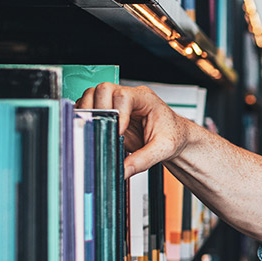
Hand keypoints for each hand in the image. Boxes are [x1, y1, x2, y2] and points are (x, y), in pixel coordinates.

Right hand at [77, 83, 192, 178]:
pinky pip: (91, 106)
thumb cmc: (173, 135)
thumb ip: (143, 160)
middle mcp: (130, 96)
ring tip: (95, 128)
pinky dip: (87, 116)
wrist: (174, 136)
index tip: (119, 132)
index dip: (117, 113)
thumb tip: (123, 170)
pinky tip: (92, 129)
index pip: (123, 96)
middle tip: (103, 129)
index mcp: (145, 99)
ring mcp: (117, 102)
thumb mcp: (163, 149)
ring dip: (89, 111)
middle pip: (104, 90)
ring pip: (93, 95)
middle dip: (99, 109)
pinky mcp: (109, 111)